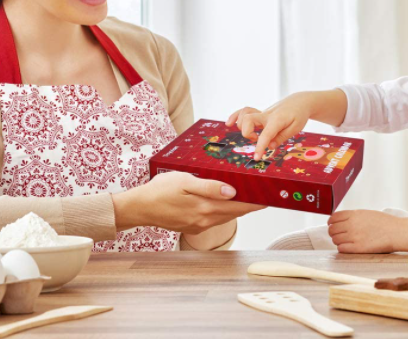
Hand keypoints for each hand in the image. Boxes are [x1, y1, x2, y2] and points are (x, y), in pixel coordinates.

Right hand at [113, 172, 264, 233]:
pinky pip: (214, 218)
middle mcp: (204, 220)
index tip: (269, 197)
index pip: (238, 206)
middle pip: (234, 212)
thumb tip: (232, 192)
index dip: (255, 202)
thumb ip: (209, 187)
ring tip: (249, 197)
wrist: (138, 208)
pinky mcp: (192, 226)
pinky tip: (225, 202)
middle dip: (250, 204)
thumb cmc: (159, 190)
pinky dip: (224, 210)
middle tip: (264, 194)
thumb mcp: (184, 181)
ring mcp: (198, 225)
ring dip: (238, 208)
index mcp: (205, 209)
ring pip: (225, 216)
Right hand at [226, 93, 313, 159]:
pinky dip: (235, 116)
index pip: (266, 134)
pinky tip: (229, 123)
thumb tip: (269, 147)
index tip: (256, 158)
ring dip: (242, 127)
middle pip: (248, 120)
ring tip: (254, 135)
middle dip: (248, 133)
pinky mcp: (260, 113)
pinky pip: (244, 112)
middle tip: (258, 139)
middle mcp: (267, 115)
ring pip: (244, 115)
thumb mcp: (296, 128)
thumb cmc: (299, 115)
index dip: (260, 147)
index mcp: (277, 120)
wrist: (300, 101)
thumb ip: (281, 137)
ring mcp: (262, 113)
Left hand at [327, 210, 402, 252]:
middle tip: (337, 234)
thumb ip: (353, 216)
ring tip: (344, 241)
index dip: (331, 222)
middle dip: (333, 232)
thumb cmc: (384, 222)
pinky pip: (341, 248)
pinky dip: (342, 248)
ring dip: (337, 241)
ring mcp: (354, 236)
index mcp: (354, 214)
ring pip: (335, 239)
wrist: (396, 232)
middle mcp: (352, 224)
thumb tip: (340, 220)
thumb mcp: (366, 213)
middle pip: (332, 229)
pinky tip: (347, 247)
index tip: (331, 224)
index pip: (333, 217)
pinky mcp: (358, 248)